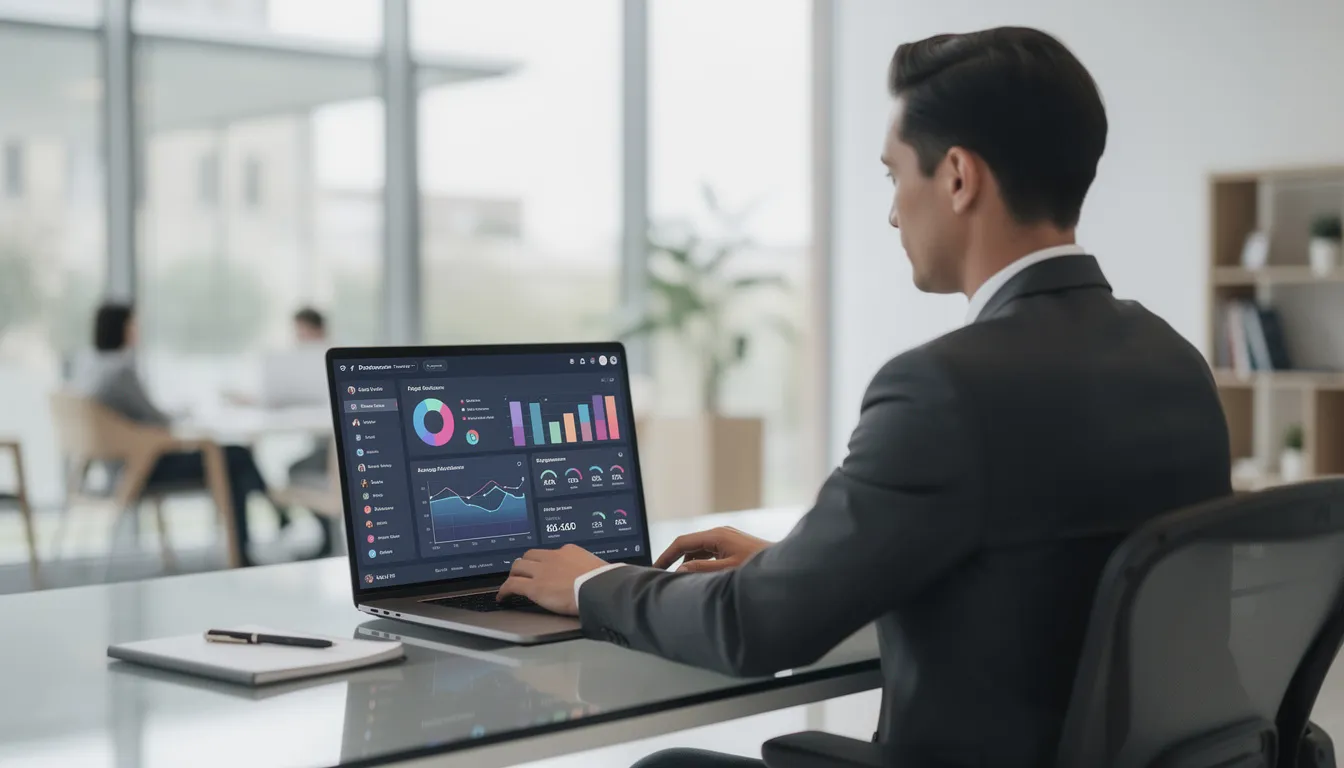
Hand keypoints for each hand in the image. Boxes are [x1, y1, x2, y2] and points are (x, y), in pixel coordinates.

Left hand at [497, 544, 607, 615]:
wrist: (600, 588)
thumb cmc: (604, 581)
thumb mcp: (597, 567)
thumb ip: (588, 569)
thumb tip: (593, 576)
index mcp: (569, 551)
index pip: (550, 553)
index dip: (543, 562)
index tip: (543, 568)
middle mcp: (552, 557)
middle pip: (529, 556)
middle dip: (524, 564)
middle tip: (522, 573)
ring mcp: (541, 571)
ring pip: (517, 567)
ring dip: (514, 575)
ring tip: (511, 583)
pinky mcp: (534, 587)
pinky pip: (512, 585)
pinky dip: (504, 591)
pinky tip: (502, 597)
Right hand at [653, 526, 770, 573]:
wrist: (783, 566)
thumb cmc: (759, 567)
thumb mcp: (726, 570)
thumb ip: (701, 569)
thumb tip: (679, 570)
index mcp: (717, 535)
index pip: (683, 542)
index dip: (666, 554)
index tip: (655, 567)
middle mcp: (720, 533)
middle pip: (689, 544)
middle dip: (674, 558)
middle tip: (662, 574)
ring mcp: (727, 538)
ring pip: (699, 549)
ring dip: (687, 561)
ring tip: (677, 579)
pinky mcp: (733, 545)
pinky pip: (709, 552)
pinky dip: (699, 562)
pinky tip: (697, 575)